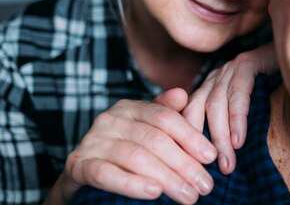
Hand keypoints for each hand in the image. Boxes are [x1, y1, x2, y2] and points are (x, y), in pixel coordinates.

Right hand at [46, 89, 216, 204]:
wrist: (81, 174)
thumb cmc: (123, 151)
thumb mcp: (146, 131)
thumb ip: (166, 115)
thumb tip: (183, 95)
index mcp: (129, 108)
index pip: (164, 117)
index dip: (190, 137)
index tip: (211, 157)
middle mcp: (110, 120)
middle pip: (154, 139)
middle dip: (183, 163)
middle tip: (205, 185)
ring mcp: (92, 141)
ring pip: (135, 157)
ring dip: (166, 178)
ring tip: (188, 195)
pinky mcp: (77, 164)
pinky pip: (105, 173)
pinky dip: (131, 183)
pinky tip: (153, 192)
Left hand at [183, 42, 276, 173]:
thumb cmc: (273, 85)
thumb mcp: (250, 106)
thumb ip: (235, 123)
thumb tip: (227, 160)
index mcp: (211, 87)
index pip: (189, 112)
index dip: (187, 137)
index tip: (191, 164)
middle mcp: (216, 76)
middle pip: (198, 110)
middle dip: (203, 144)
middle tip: (213, 171)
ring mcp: (230, 68)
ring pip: (216, 104)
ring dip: (220, 137)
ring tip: (227, 162)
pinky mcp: (247, 62)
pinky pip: (238, 92)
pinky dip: (237, 118)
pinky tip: (239, 139)